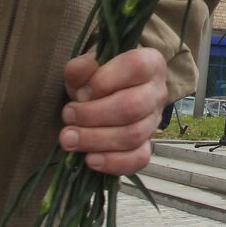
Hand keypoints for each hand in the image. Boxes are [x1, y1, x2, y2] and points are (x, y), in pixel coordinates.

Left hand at [60, 47, 167, 175]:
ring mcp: (154, 121)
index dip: (105, 80)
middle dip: (94, 115)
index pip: (136, 67)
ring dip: (95, 140)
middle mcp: (157, 92)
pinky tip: (90, 159)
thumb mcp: (89, 67)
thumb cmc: (101, 78)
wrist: (112, 96)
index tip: (81, 91)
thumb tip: (80, 73)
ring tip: (68, 138)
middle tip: (67, 116)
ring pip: (133, 135)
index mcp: (150, 63)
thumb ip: (82, 67)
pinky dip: (113, 162)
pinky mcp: (147, 146)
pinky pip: (139, 159)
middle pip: (133, 107)